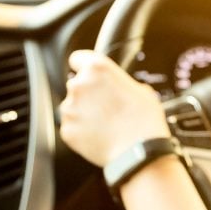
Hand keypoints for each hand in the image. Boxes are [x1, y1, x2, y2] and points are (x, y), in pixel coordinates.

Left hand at [59, 50, 168, 167]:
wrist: (138, 151)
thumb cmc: (144, 120)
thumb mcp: (141, 90)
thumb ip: (120, 83)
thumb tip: (116, 88)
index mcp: (97, 69)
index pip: (78, 58)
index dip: (84, 66)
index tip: (88, 73)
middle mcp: (79, 85)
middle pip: (76, 84)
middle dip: (88, 93)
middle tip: (106, 105)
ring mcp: (70, 108)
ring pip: (73, 106)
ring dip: (84, 112)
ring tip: (104, 123)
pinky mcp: (66, 130)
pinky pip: (72, 126)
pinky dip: (81, 130)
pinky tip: (99, 134)